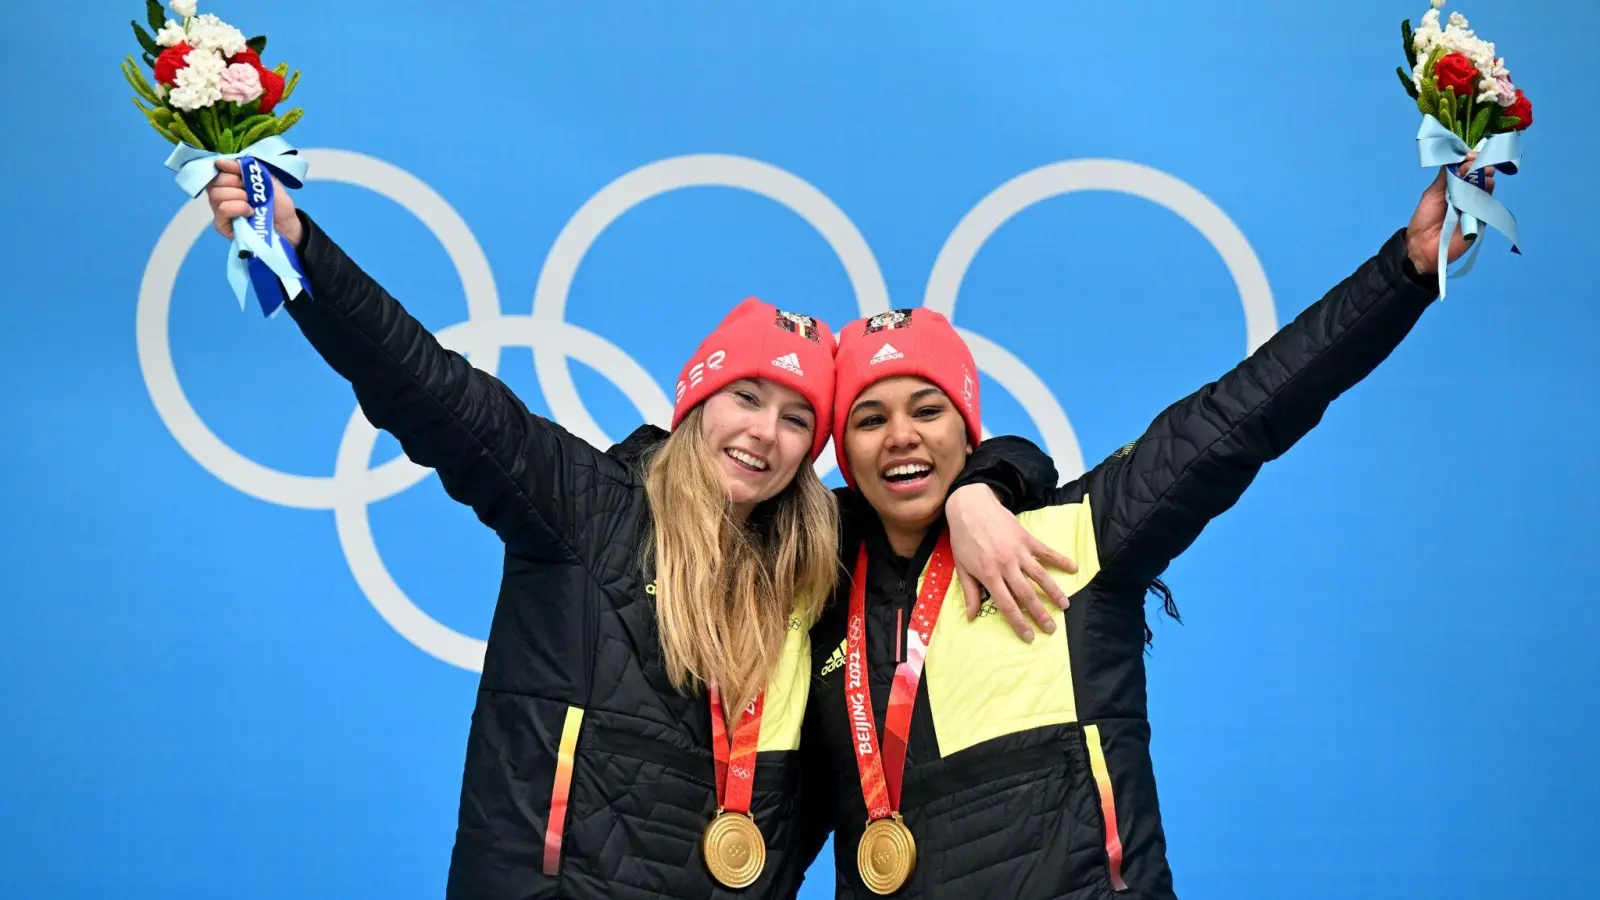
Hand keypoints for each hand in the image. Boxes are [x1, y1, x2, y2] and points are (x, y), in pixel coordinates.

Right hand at [205, 158, 301, 246]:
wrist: (288, 226)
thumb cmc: (277, 203)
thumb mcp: (266, 179)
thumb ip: (246, 168)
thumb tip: (220, 161)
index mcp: (230, 181)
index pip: (217, 170)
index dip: (229, 168)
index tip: (243, 174)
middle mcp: (221, 195)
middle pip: (214, 182)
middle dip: (234, 183)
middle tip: (250, 192)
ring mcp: (219, 211)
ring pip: (216, 195)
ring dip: (238, 196)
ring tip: (252, 204)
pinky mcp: (222, 226)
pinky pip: (222, 210)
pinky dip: (238, 208)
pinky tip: (250, 212)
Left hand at [944, 484, 1078, 642]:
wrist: (970, 506)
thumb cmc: (963, 538)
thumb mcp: (961, 567)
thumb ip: (970, 592)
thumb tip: (971, 617)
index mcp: (988, 574)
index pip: (1007, 605)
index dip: (1018, 623)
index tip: (1029, 636)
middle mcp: (1006, 565)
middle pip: (1026, 594)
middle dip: (1040, 613)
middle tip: (1052, 628)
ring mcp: (1018, 551)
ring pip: (1040, 576)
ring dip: (1054, 592)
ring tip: (1065, 606)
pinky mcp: (1027, 538)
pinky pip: (1047, 552)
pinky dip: (1061, 560)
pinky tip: (1073, 569)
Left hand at [1406, 151, 1496, 274]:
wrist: (1422, 246)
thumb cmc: (1424, 219)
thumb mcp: (1432, 194)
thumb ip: (1444, 177)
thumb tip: (1457, 160)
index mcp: (1453, 187)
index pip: (1467, 170)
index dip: (1471, 161)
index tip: (1472, 155)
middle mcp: (1466, 194)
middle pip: (1479, 177)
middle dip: (1481, 167)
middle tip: (1481, 163)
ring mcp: (1474, 206)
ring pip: (1486, 189)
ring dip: (1486, 179)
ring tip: (1484, 173)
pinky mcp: (1480, 219)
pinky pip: (1487, 205)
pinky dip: (1487, 195)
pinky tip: (1486, 188)